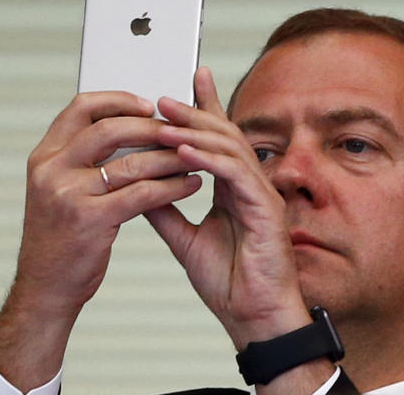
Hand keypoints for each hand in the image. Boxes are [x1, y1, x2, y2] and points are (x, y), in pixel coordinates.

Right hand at [0, 91, 201, 389]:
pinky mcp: (90, 221)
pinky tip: (190, 185)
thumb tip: (132, 130)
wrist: (45, 289)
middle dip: (151, 127)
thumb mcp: (59, 190)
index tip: (148, 104)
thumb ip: (83, 160)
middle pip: (109, 128)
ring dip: (170, 158)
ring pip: (131, 163)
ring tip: (196, 157)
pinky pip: (141, 195)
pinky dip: (171, 187)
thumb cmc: (60, 238)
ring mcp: (69, 195)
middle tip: (180, 130)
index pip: (80, 108)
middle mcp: (51, 170)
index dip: (117, 100)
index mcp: (44, 157)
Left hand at [145, 68, 310, 350]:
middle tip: (162, 98)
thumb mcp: (185, 240)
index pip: (217, 139)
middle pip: (224, 134)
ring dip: (196, 132)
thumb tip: (136, 182)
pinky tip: (184, 151)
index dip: (203, 108)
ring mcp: (261, 194)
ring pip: (230, 147)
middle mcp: (250, 185)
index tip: (182, 84)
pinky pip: (236, 174)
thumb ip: (164, 209)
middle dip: (193, 112)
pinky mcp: (266, 209)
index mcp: (233, 189)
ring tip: (164, 121)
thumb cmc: (230, 283)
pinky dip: (210, 159)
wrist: (254, 319)